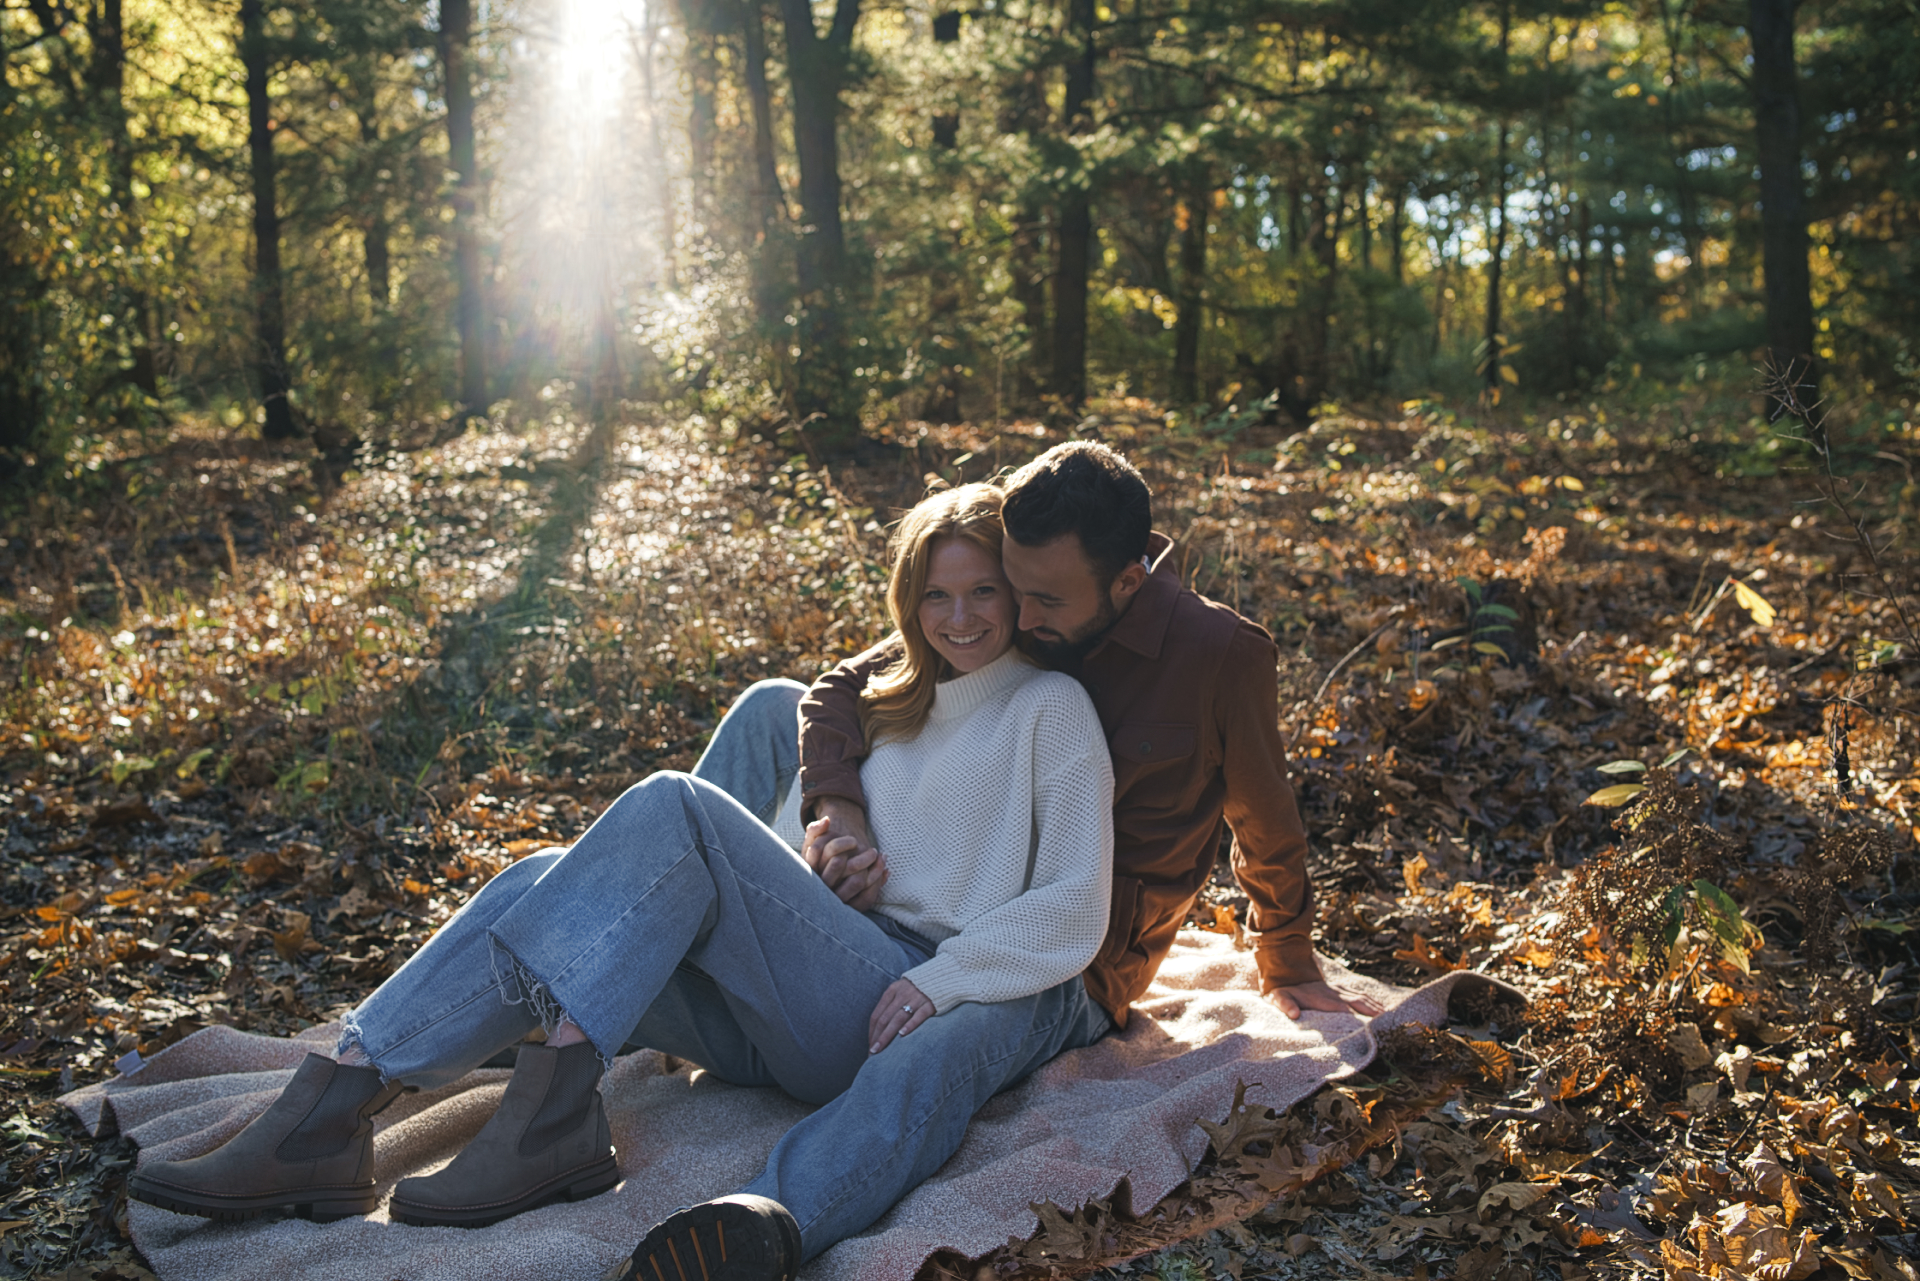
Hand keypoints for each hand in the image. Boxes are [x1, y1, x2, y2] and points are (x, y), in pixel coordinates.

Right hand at [803, 801, 887, 909]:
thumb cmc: (823, 849)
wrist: (832, 868)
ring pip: (858, 881)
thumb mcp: (814, 839)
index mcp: (812, 869)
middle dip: (862, 857)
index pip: (828, 858)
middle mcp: (824, 884)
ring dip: (873, 867)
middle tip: (873, 850)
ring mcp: (837, 896)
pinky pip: (867, 899)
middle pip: (844, 869)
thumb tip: (826, 821)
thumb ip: (815, 829)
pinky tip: (885, 870)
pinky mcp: (851, 905)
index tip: (854, 840)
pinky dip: (878, 882)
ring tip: (879, 856)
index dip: (841, 845)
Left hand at [868, 977, 931, 1053]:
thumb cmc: (919, 988)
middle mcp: (902, 994)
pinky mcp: (931, 1003)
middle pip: (885, 1019)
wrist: (945, 975)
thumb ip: (892, 1006)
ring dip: (887, 1036)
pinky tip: (902, 1035)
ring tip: (881, 1050)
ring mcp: (917, 998)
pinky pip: (919, 1015)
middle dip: (877, 1038)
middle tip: (873, 1053)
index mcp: (892, 991)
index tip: (870, 1046)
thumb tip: (879, 1029)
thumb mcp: (902, 991)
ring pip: (897, 1019)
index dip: (871, 1032)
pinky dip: (909, 1025)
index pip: (877, 1014)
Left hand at [1263, 979, 1384, 1020]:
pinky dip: (1374, 1002)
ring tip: (1391, 1020)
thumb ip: (1285, 1004)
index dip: (1355, 1018)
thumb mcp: (1278, 997)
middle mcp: (1334, 993)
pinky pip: (1361, 995)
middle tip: (1387, 1026)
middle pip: (1358, 1003)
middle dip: (1373, 1014)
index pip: (1342, 1009)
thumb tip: (1294, 1014)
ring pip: (1362, 998)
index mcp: (1322, 998)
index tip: (1367, 1029)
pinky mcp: (1342, 989)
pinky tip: (1384, 1010)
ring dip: (1376, 1008)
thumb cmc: (1283, 991)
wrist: (1288, 973)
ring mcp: (1340, 990)